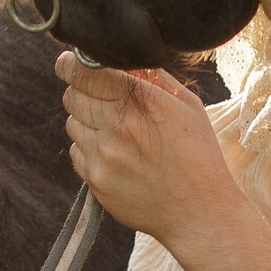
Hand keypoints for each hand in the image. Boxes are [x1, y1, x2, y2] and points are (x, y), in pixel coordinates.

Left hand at [60, 52, 241, 242]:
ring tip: (116, 131)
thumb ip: (152, 77)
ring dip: (86, 121)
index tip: (71, 62)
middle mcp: (117, 127)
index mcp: (141, 102)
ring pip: (72, 123)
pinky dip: (89, 148)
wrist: (199, 212)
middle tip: (102, 98)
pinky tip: (116, 155)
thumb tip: (122, 58)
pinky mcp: (95, 182)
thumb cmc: (198, 154)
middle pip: (72, 95)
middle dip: (82, 91)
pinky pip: (76, 152)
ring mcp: (103, 157)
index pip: (84, 72)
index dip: (72, 63)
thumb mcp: (187, 105)